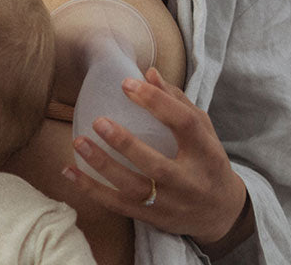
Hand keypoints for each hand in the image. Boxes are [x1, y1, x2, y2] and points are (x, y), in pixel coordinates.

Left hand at [61, 68, 251, 248]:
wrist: (221, 212)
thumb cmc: (206, 161)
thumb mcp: (203, 131)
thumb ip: (178, 102)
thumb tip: (149, 73)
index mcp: (206, 152)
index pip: (184, 124)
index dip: (157, 102)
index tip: (128, 84)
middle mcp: (189, 181)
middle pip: (156, 165)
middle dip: (126, 144)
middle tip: (98, 122)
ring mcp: (170, 202)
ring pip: (133, 188)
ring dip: (103, 166)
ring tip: (78, 142)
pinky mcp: (152, 216)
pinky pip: (118, 205)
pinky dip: (91, 189)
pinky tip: (69, 171)